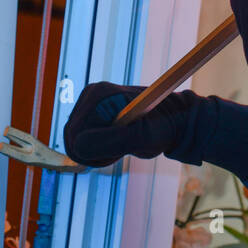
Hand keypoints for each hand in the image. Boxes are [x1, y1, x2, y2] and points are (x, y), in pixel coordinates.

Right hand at [63, 82, 194, 166]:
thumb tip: (78, 146)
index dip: (93, 152)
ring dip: (96, 152)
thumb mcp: (141, 138)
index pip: (75, 136)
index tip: (118, 151)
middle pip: (71, 138)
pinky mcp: (91, 113)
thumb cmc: (163, 127)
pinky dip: (97, 149)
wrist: (176, 119)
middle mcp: (90, 95)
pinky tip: (116, 143)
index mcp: (98, 95)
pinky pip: (81, 140)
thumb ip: (111, 141)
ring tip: (121, 146)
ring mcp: (89, 103)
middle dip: (93, 152)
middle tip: (121, 150)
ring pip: (74, 141)